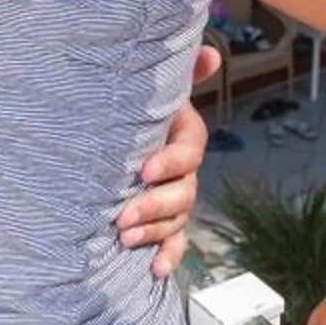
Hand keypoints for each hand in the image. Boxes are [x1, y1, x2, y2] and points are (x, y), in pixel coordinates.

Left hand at [121, 43, 223, 274]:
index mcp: (182, 135)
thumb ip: (182, 71)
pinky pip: (175, 241)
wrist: (114, 131)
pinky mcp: (164, 222)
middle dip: (154, 205)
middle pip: (184, 191)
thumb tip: (211, 54)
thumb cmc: (135, 107)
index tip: (144, 169)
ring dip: (155, 231)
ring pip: (177, 218)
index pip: (189, 149)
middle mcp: (184, 169)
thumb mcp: (152, 87)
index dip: (171, 161)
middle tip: (123, 215)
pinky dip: (168, 256)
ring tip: (124, 237)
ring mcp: (176, 197)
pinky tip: (157, 270)